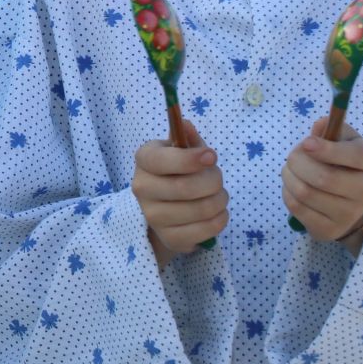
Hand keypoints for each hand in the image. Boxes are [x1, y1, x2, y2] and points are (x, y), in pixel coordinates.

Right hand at [132, 120, 227, 264]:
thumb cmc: (178, 171)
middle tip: (217, 180)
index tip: (212, 157)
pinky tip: (216, 213)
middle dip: (213, 181)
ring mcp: (153, 217)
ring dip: (220, 200)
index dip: (190, 159)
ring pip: (201, 209)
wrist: (167, 208)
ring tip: (218, 196)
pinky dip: (220, 219)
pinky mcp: (170, 238)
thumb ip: (186, 138)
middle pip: (186, 187)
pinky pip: (206, 230)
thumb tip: (186, 125)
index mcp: (144, 160)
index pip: (162, 161)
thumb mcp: (182, 150)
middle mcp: (142, 188)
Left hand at [282, 117, 362, 252]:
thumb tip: (319, 126)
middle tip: (292, 156)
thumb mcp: (344, 142)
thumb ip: (332, 129)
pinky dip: (287, 193)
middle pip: (323, 177)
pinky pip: (297, 208)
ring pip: (305, 193)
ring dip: (289, 176)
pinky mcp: (328, 230)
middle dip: (298, 162)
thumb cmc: (344, 165)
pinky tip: (293, 187)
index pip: (355, 156)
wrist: (354, 205)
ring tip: (290, 170)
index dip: (327, 149)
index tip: (306, 143)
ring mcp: (348, 215)